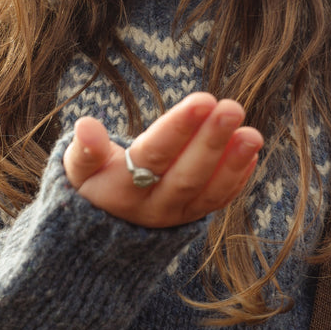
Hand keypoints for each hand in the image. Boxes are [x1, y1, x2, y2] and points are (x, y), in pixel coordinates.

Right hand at [63, 92, 262, 226]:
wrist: (102, 230)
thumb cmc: (93, 182)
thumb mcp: (78, 170)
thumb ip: (83, 150)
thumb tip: (86, 126)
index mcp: (120, 191)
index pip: (153, 156)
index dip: (178, 129)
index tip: (203, 99)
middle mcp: (151, 207)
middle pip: (186, 174)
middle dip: (211, 141)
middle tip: (232, 108)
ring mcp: (176, 215)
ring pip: (208, 191)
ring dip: (233, 162)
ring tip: (253, 134)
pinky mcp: (193, 217)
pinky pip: (218, 201)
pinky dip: (237, 178)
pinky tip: (250, 151)